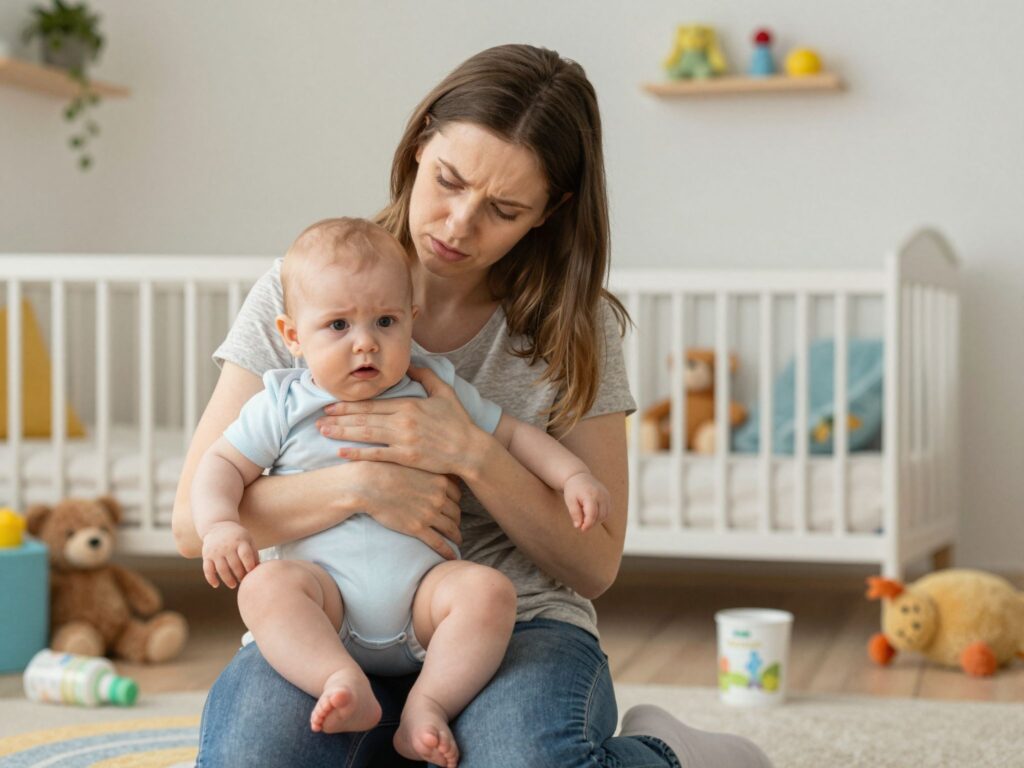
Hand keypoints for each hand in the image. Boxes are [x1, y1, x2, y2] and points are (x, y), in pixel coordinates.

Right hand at [202, 521, 258, 588]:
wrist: (218, 526)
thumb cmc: (238, 537)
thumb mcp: (248, 540)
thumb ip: (254, 554)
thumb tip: (260, 571)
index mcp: (240, 541)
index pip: (245, 555)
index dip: (249, 566)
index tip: (252, 574)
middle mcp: (227, 546)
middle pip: (234, 565)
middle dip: (240, 576)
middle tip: (243, 581)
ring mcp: (216, 551)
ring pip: (221, 570)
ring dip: (228, 580)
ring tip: (233, 585)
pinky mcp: (206, 555)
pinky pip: (207, 569)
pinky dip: (211, 579)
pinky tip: (216, 585)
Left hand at [317, 365, 483, 477]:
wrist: (470, 450)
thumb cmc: (459, 422)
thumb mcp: (445, 392)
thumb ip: (427, 375)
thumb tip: (411, 362)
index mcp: (409, 404)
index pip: (372, 403)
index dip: (349, 404)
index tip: (331, 405)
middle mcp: (403, 421)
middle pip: (364, 417)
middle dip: (338, 418)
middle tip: (318, 419)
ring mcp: (404, 440)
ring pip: (366, 434)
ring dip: (342, 433)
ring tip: (323, 432)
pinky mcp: (407, 458)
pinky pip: (377, 455)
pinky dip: (358, 454)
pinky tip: (341, 452)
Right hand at [346, 462, 463, 559]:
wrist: (367, 484)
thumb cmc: (386, 470)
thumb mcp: (412, 463)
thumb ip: (426, 468)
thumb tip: (431, 467)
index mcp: (439, 480)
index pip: (457, 495)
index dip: (455, 503)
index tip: (452, 508)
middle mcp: (439, 497)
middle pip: (455, 512)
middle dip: (456, 520)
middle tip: (455, 525)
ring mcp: (429, 513)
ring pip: (450, 528)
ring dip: (456, 536)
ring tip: (456, 541)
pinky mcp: (417, 528)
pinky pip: (438, 543)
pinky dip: (447, 551)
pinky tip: (451, 557)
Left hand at [563, 473, 610, 532]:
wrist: (579, 476)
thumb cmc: (573, 490)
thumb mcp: (570, 501)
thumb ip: (574, 513)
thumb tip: (578, 526)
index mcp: (590, 495)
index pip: (592, 514)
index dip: (588, 524)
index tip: (582, 529)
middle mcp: (601, 495)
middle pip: (599, 516)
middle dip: (591, 523)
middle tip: (581, 524)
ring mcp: (606, 495)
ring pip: (605, 515)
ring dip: (596, 520)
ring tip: (586, 517)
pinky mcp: (608, 497)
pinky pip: (607, 511)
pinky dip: (601, 516)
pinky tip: (592, 514)